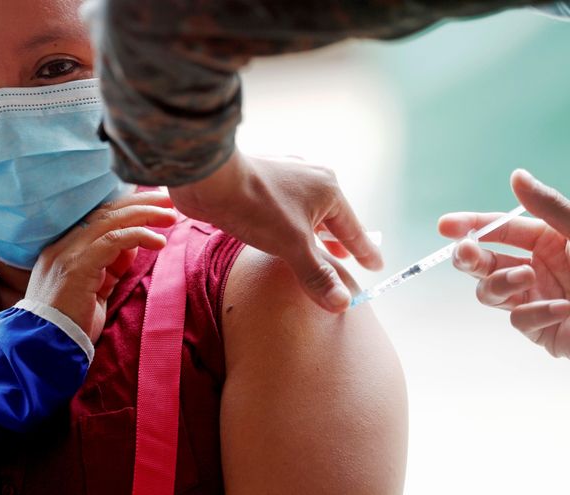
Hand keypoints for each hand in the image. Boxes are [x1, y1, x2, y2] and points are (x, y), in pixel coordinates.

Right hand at [26, 191, 176, 342]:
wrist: (46, 347)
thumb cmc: (71, 325)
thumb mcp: (94, 291)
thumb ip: (109, 267)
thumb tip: (133, 245)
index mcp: (64, 249)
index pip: (99, 217)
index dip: (128, 208)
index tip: (155, 204)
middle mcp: (63, 245)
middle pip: (106, 212)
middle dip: (140, 202)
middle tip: (167, 198)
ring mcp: (68, 253)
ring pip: (111, 220)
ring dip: (144, 214)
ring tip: (169, 216)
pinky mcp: (78, 266)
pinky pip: (113, 240)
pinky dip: (139, 236)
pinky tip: (158, 241)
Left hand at [169, 150, 381, 312]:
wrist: (211, 179)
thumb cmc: (257, 207)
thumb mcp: (292, 246)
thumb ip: (317, 275)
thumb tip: (343, 304)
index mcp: (328, 189)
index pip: (353, 228)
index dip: (365, 250)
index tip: (377, 266)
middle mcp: (311, 178)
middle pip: (331, 217)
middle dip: (338, 240)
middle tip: (347, 260)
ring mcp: (285, 177)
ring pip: (306, 211)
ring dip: (312, 233)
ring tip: (317, 251)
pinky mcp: (262, 182)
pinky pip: (286, 208)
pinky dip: (291, 224)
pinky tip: (282, 235)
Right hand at [438, 169, 569, 357]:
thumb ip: (548, 206)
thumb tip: (516, 175)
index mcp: (546, 241)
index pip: (498, 230)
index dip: (470, 226)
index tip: (445, 226)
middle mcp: (536, 268)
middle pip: (484, 262)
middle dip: (469, 257)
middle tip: (465, 253)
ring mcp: (535, 299)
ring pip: (490, 292)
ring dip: (500, 284)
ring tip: (527, 278)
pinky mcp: (540, 330)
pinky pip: (520, 321)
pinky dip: (536, 313)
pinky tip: (562, 308)